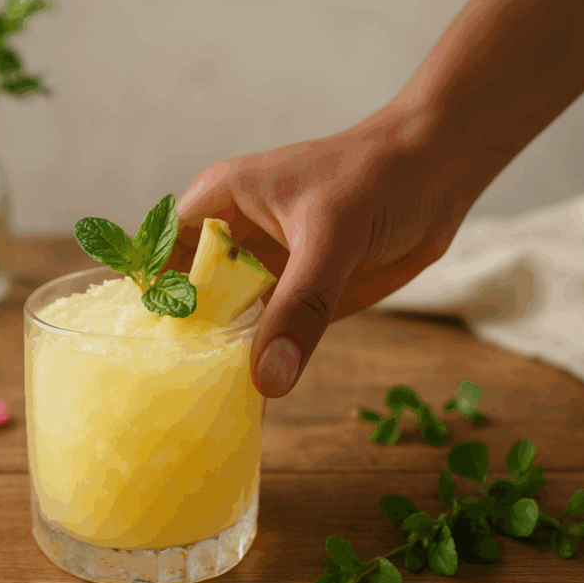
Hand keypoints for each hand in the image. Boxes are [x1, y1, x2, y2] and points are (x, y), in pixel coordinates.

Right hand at [169, 109, 480, 397]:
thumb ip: (300, 309)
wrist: (442, 172)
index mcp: (220, 202)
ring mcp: (264, 270)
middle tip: (161, 398)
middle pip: (187, 296)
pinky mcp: (296, 294)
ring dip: (216, 359)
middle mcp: (232, 239)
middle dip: (177, 340)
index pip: (160, 255)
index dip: (148, 301)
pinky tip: (247, 402)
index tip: (140, 355)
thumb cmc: (378, 177)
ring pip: (225, 322)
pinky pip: (268, 336)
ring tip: (193, 410)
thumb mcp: (331, 239)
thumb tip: (266, 379)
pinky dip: (259, 365)